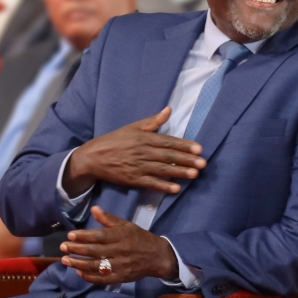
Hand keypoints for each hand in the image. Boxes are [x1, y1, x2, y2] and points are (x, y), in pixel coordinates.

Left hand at [60, 206, 176, 283]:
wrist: (158, 257)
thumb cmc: (140, 238)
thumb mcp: (127, 225)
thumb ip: (109, 219)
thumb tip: (94, 209)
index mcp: (122, 236)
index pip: (99, 236)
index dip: (83, 236)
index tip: (70, 236)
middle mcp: (120, 251)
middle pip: (95, 251)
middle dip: (76, 249)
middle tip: (62, 247)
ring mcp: (120, 266)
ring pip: (96, 266)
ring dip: (79, 264)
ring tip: (65, 260)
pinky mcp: (121, 277)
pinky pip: (103, 279)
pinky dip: (90, 277)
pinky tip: (79, 273)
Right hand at [63, 107, 205, 197]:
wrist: (94, 157)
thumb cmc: (115, 140)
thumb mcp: (133, 127)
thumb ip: (153, 121)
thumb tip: (169, 109)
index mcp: (144, 138)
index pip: (168, 141)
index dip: (184, 145)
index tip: (199, 148)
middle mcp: (142, 151)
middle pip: (168, 155)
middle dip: (187, 159)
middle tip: (203, 163)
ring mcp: (137, 166)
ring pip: (162, 169)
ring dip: (179, 172)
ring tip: (195, 174)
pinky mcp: (132, 179)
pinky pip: (150, 183)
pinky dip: (163, 186)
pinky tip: (176, 188)